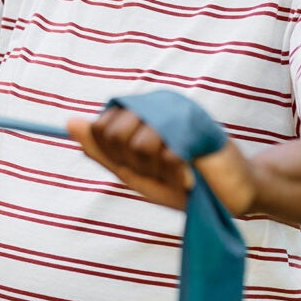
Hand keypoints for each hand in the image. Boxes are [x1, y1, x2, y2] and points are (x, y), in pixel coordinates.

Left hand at [67, 107, 255, 214]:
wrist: (231, 195)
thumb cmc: (182, 184)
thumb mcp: (134, 173)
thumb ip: (102, 150)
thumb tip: (69, 123)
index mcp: (139, 113)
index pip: (100, 128)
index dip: (114, 156)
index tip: (140, 166)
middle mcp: (155, 104)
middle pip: (113, 134)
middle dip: (134, 164)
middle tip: (162, 170)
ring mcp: (176, 110)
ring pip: (138, 143)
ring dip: (158, 170)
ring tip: (179, 171)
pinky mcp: (196, 123)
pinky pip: (166, 151)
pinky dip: (176, 173)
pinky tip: (190, 175)